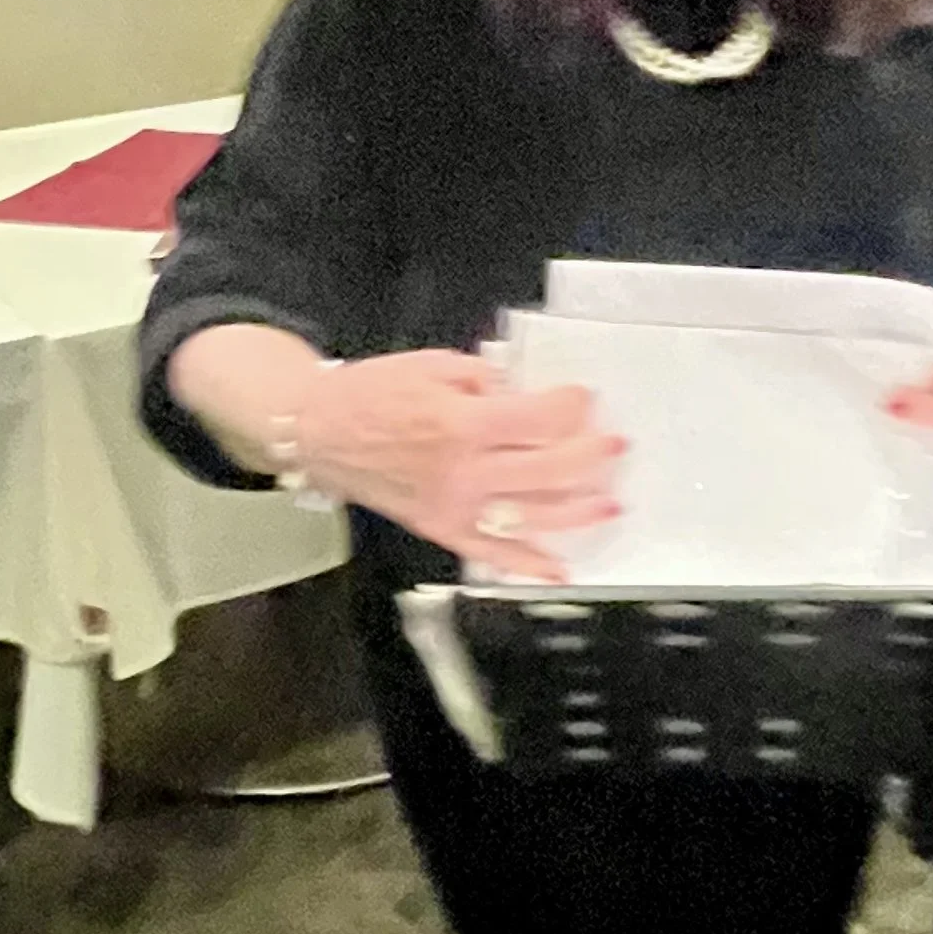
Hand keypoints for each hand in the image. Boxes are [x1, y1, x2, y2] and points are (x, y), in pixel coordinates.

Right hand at [294, 353, 624, 583]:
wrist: (320, 432)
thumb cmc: (372, 394)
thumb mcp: (434, 364)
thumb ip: (485, 380)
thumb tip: (525, 395)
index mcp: (461, 424)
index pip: (539, 421)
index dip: (571, 408)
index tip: (582, 399)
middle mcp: (463, 472)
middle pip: (549, 471)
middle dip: (591, 457)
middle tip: (612, 446)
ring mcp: (454, 508)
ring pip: (532, 517)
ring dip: (579, 512)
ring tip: (608, 503)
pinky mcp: (442, 530)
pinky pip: (492, 554)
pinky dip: (528, 565)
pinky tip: (559, 568)